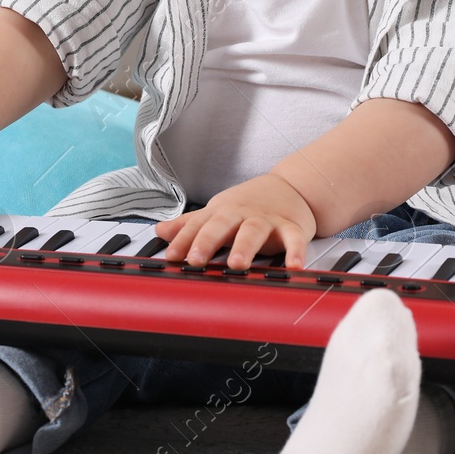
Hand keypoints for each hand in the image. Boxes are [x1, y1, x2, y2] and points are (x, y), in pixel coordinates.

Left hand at [152, 173, 317, 269]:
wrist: (291, 186)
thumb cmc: (249, 204)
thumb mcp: (217, 211)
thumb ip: (189, 224)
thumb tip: (160, 231)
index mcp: (221, 212)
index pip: (197, 225)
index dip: (183, 240)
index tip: (171, 257)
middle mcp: (241, 215)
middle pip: (222, 225)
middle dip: (207, 242)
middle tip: (195, 260)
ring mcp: (267, 220)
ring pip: (254, 232)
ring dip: (245, 247)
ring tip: (237, 265)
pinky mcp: (291, 227)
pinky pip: (293, 239)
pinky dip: (295, 252)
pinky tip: (293, 267)